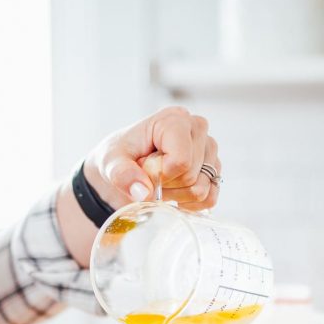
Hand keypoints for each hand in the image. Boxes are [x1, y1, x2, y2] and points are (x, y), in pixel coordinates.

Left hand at [86, 105, 220, 211]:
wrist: (123, 167)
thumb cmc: (119, 157)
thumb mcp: (110, 162)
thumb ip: (121, 174)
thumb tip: (143, 192)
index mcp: (174, 119)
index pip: (181, 160)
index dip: (161, 175)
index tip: (144, 170)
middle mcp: (197, 129)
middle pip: (191, 176)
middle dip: (166, 186)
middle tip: (149, 177)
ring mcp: (209, 150)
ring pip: (201, 190)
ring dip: (176, 196)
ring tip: (160, 184)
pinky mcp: (213, 170)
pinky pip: (210, 199)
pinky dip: (189, 204)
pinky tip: (174, 194)